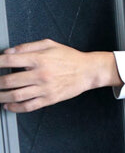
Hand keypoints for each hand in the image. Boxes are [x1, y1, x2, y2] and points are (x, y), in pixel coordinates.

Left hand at [0, 39, 120, 112]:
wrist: (89, 71)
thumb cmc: (71, 58)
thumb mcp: (50, 44)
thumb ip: (27, 47)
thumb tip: (9, 52)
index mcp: (40, 59)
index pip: (9, 61)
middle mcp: (41, 74)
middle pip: (9, 81)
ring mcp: (45, 88)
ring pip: (16, 96)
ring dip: (2, 97)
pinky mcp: (50, 99)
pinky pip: (29, 106)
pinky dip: (16, 108)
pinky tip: (9, 106)